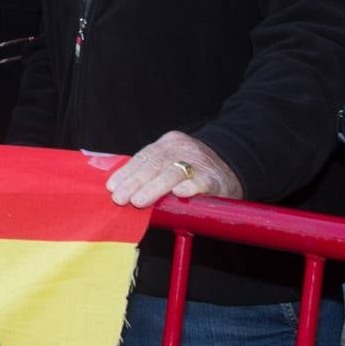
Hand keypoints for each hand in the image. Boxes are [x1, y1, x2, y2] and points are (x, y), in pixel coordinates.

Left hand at [106, 130, 241, 207]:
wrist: (233, 167)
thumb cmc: (192, 169)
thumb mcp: (170, 161)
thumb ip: (148, 170)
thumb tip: (118, 184)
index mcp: (167, 144)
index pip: (143, 157)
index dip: (126, 172)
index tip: (111, 187)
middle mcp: (181, 150)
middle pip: (154, 165)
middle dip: (134, 183)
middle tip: (120, 198)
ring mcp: (198, 163)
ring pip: (173, 173)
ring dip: (154, 188)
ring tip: (138, 201)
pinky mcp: (214, 178)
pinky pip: (201, 181)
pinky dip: (190, 187)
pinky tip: (179, 194)